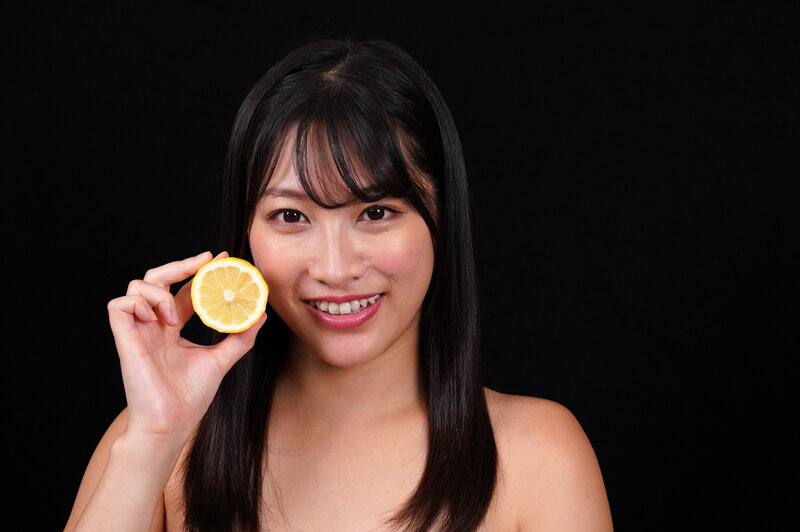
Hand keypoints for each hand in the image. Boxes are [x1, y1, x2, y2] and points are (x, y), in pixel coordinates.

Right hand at [107, 251, 265, 442]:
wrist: (170, 424)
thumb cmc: (190, 398)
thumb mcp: (220, 360)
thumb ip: (239, 338)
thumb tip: (260, 315)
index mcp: (173, 329)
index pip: (183, 290)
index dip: (198, 272)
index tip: (221, 260)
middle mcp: (154, 325)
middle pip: (158, 279)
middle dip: (180, 264)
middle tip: (206, 261)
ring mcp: (138, 331)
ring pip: (136, 286)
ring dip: (160, 292)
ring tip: (175, 316)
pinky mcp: (124, 339)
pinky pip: (119, 305)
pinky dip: (139, 303)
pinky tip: (158, 320)